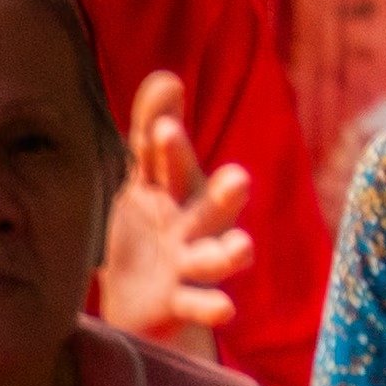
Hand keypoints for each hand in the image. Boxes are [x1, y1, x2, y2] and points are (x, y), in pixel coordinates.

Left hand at [98, 70, 255, 358]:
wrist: (142, 298)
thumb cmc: (148, 226)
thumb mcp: (144, 180)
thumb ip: (151, 131)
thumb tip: (166, 75)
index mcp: (176, 189)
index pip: (171, 165)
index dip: (168, 150)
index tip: (160, 130)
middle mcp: (191, 222)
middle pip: (211, 206)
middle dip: (225, 194)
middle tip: (237, 182)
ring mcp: (190, 261)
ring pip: (215, 256)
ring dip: (231, 253)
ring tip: (243, 250)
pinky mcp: (182, 298)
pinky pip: (200, 302)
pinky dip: (213, 306)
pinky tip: (226, 309)